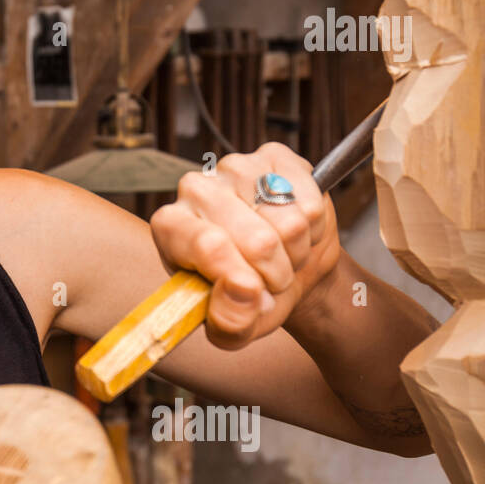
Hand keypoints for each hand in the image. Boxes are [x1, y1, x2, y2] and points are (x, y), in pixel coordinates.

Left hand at [148, 142, 341, 349]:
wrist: (288, 271)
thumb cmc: (250, 297)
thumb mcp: (234, 327)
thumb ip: (229, 322)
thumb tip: (243, 290)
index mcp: (170, 227)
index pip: (208, 245)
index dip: (240, 278)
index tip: (253, 294)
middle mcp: (195, 189)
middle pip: (257, 240)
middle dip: (276, 272)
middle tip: (271, 278)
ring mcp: (235, 167)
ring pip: (289, 222)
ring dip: (296, 251)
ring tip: (283, 255)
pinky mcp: (274, 157)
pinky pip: (311, 201)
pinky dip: (314, 227)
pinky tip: (298, 230)